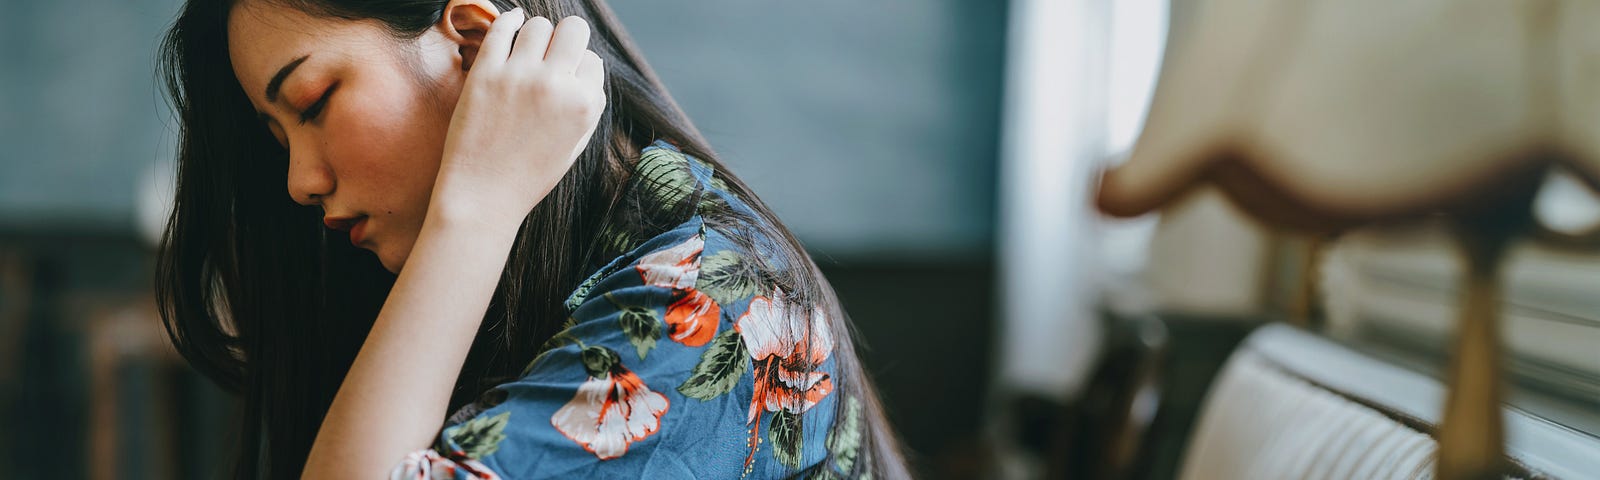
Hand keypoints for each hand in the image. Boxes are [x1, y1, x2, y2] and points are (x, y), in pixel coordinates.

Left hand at [432, 9, 605, 229]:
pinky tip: (512, 23)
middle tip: (553, 52)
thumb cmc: (529, 174)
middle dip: (567, 37)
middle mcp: (555, 85)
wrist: (482, 196)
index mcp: (583, 105)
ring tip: (528, 49)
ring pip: (538, 25)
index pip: (593, 60)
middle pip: (574, 29)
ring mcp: (519, 76)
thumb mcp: (575, 144)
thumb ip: (588, 104)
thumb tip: (589, 61)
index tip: (566, 77)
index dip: (580, 67)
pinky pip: (502, 28)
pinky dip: (510, 20)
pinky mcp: (485, 73)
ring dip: (537, 33)